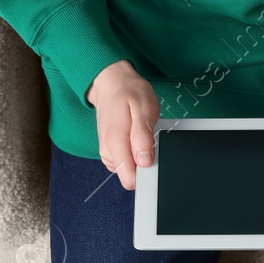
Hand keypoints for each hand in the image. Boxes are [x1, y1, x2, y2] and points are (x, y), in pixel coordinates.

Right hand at [85, 59, 159, 190]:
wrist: (111, 83)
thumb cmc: (128, 92)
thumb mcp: (143, 108)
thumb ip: (143, 136)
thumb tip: (145, 161)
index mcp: (115, 143)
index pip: (129, 179)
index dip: (147, 174)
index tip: (156, 159)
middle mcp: (108, 151)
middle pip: (131, 176)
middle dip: (146, 163)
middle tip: (150, 138)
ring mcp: (108, 152)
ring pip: (130, 169)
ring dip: (141, 156)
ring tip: (142, 133)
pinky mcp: (110, 151)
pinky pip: (127, 162)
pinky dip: (135, 152)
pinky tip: (136, 136)